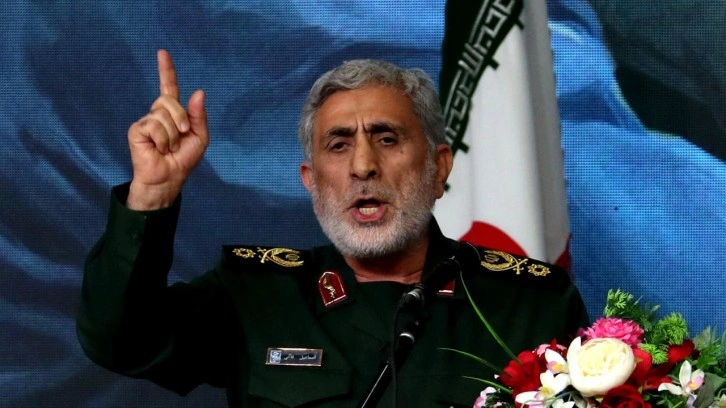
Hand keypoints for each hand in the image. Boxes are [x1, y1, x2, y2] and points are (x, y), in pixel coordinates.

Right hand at [126, 49, 208, 209]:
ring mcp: (146, 121)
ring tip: (169, 148)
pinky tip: (159, 150)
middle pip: (169, 100)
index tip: (163, 53)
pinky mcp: (136, 130)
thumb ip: (199, 115)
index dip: (166, 70)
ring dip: (173, 135)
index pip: (169, 87)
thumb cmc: (183, 160)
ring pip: (163, 114)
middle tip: (182, 136)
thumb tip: (199, 91)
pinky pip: (155, 126)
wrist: (169, 178)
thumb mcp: (199, 137)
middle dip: (180, 119)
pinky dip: (163, 140)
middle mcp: (157, 114)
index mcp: (173, 114)